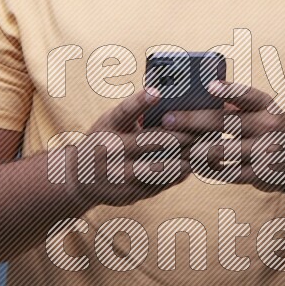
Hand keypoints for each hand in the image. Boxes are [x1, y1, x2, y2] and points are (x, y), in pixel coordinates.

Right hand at [71, 87, 197, 207]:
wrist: (77, 179)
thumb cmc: (103, 142)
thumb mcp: (110, 123)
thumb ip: (133, 113)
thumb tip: (168, 98)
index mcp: (107, 127)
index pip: (124, 112)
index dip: (140, 102)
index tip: (158, 92)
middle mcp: (111, 151)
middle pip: (153, 142)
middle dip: (183, 135)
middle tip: (206, 128)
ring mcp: (120, 174)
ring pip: (161, 166)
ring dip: (186, 158)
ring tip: (207, 150)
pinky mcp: (129, 193)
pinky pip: (160, 183)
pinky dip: (179, 174)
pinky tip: (194, 166)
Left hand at [159, 79, 284, 192]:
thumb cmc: (269, 130)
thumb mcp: (262, 112)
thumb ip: (236, 104)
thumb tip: (198, 94)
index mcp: (267, 106)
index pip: (248, 95)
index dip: (230, 90)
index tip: (209, 86)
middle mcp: (269, 127)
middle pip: (225, 122)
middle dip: (192, 121)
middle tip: (167, 120)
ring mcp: (266, 152)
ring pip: (221, 150)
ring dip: (194, 148)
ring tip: (174, 145)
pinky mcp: (261, 175)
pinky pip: (226, 172)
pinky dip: (207, 168)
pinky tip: (193, 164)